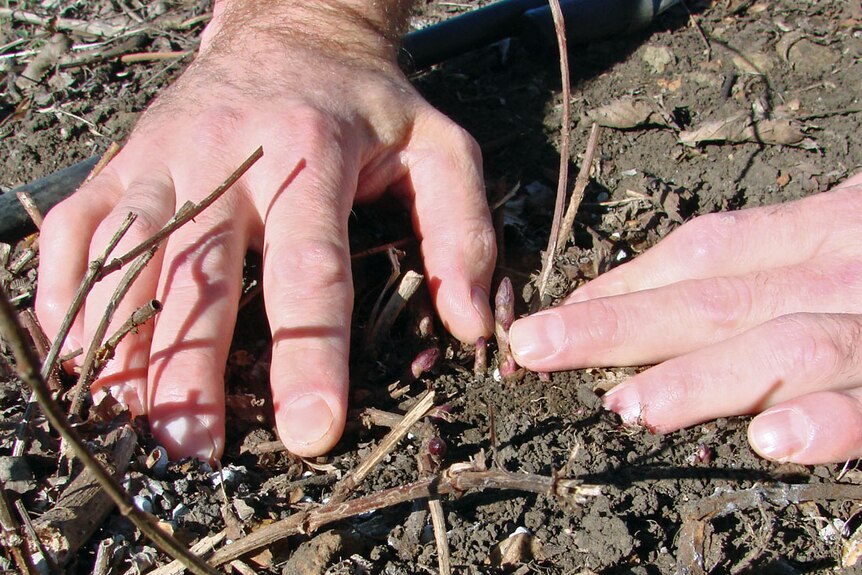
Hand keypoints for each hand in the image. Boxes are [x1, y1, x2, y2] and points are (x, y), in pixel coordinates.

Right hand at [36, 2, 494, 459]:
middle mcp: (227, 157)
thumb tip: (472, 324)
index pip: (309, 270)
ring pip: (125, 259)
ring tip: (132, 420)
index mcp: (312, 156)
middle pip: (200, 276)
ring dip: (122, 345)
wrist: (288, 33)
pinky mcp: (124, 163)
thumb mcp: (439, 148)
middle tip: (198, 451)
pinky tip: (82, 353)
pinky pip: (75, 232)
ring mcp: (164, 159)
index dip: (309, 356)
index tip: (309, 432)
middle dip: (193, 370)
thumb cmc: (365, 103)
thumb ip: (463, 231)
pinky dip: (69, 295)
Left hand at [510, 172, 861, 464]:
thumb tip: (632, 286)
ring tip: (626, 406)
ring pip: (787, 348)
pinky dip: (827, 422)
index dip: (623, 285)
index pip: (705, 254)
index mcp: (816, 230)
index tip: (552, 315)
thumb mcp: (836, 227)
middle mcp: (838, 272)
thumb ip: (759, 250)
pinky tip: (769, 441)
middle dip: (621, 327)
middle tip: (537, 349)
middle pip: (718, 299)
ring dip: (700, 378)